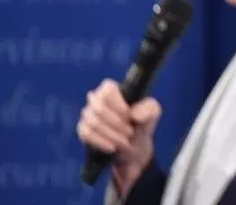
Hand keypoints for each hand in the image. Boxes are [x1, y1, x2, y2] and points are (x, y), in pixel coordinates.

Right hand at [76, 79, 161, 193]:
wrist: (134, 146)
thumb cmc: (142, 123)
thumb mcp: (152, 113)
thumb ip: (149, 109)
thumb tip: (134, 115)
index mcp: (113, 89)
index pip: (107, 90)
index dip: (118, 105)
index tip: (129, 116)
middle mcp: (96, 98)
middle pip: (99, 108)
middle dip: (117, 124)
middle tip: (130, 132)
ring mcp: (88, 114)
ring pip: (93, 122)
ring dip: (112, 135)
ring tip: (125, 141)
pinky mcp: (83, 129)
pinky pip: (86, 133)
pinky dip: (101, 142)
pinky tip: (112, 147)